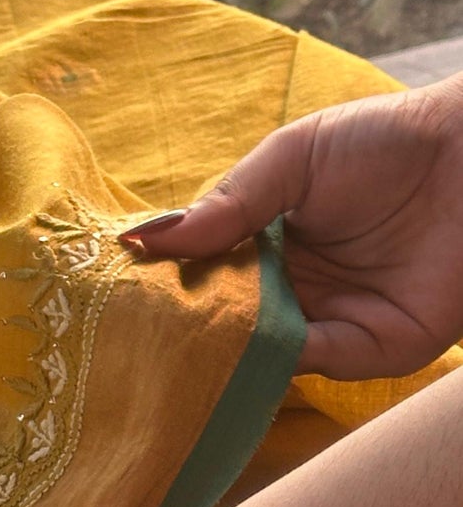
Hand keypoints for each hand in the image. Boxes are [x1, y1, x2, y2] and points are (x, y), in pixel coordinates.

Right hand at [122, 71, 462, 380]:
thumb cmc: (388, 142)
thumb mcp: (290, 159)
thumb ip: (224, 205)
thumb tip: (141, 240)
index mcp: (269, 248)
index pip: (205, 279)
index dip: (166, 287)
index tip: (119, 294)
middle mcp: (295, 294)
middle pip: (226, 325)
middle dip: (183, 330)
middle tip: (129, 334)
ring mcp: (331, 327)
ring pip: (259, 354)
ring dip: (219, 352)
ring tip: (169, 347)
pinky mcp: (372, 352)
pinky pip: (310, 364)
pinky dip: (271, 361)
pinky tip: (233, 347)